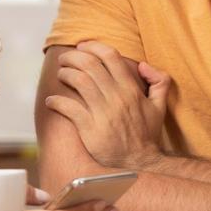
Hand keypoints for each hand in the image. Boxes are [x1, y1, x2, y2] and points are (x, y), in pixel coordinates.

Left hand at [44, 41, 168, 169]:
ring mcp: (102, 113)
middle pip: (90, 65)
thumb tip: (142, 64)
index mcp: (131, 90)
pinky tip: (51, 101)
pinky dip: (56, 101)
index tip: (82, 46)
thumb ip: (159, 81)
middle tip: (65, 59)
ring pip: (78, 81)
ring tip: (60, 75)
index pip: (110, 56)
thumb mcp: (160, 107)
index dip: (93, 46)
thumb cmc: (146, 135)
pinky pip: (69, 108)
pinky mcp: (89, 129)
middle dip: (73, 57)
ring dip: (65, 74)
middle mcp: (116, 98)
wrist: (139, 164)